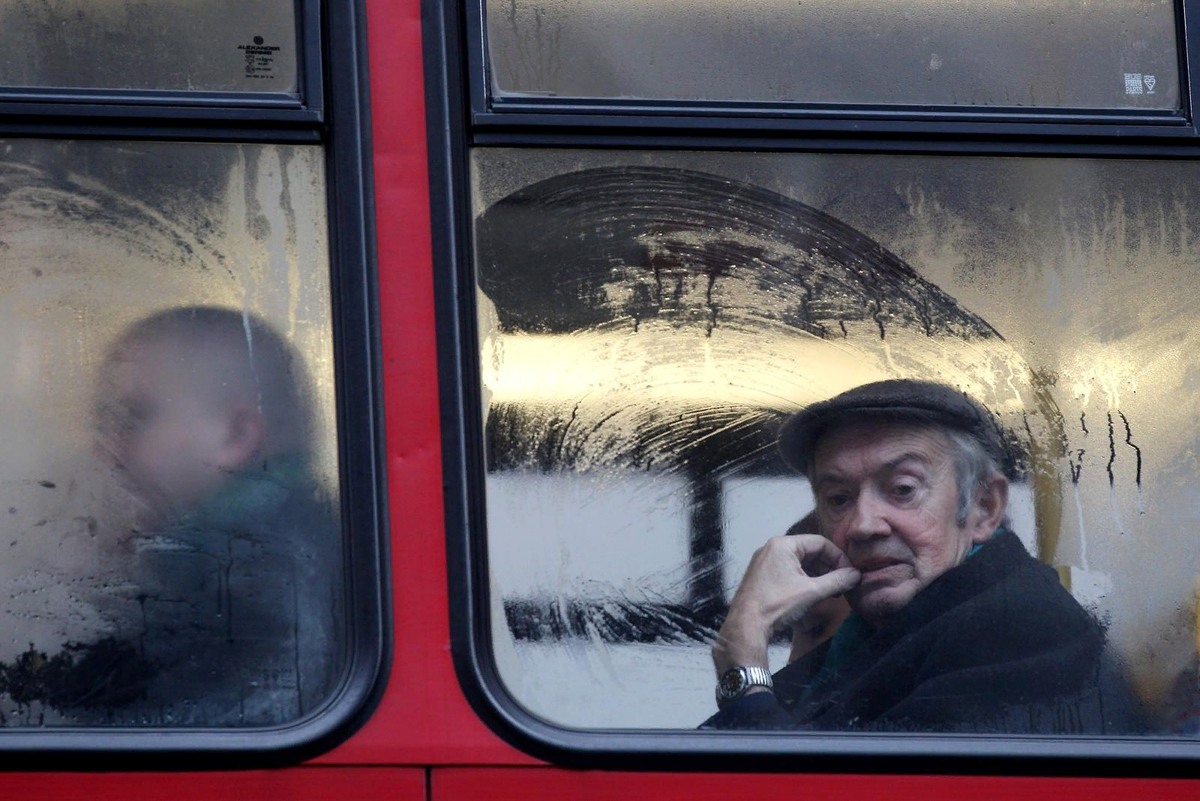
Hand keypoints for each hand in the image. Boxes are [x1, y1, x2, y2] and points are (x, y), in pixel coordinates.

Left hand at [712, 534, 859, 676]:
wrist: (746, 625)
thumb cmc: (777, 604)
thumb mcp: (812, 592)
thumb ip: (837, 581)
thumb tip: (856, 575)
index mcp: (783, 545)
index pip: (820, 543)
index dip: (838, 557)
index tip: (850, 573)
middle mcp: (772, 548)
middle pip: (809, 552)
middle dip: (829, 568)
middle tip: (843, 584)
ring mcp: (765, 562)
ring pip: (799, 563)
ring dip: (818, 575)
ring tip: (831, 592)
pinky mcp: (762, 575)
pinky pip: (788, 571)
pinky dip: (804, 580)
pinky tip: (814, 594)